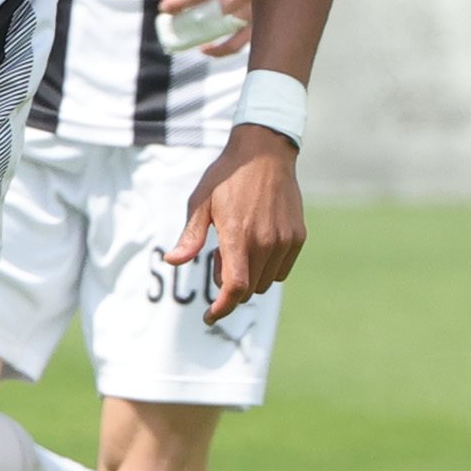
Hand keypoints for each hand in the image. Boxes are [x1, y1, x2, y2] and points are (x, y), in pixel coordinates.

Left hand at [158, 0, 253, 57]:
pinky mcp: (259, 23)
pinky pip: (236, 44)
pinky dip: (218, 49)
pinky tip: (206, 47)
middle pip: (207, 9)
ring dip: (198, 32)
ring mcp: (252, 8)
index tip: (165, 7)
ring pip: (220, 28)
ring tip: (185, 29)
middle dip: (184, 16)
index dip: (177, 1)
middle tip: (172, 17)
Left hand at [170, 126, 305, 322]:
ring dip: (249, 278)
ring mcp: (285, 240)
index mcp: (238, 235)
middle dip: (229, 286)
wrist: (265, 154)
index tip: (210, 317)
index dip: (222, 308)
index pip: (235, 287)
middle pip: (248, 289)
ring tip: (236, 247)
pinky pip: (281, 270)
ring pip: (265, 282)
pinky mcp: (297, 237)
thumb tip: (173, 261)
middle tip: (216, 259)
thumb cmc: (226, 177)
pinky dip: (266, 268)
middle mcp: (265, 241)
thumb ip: (191, 236)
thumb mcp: (200, 202)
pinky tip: (255, 245)